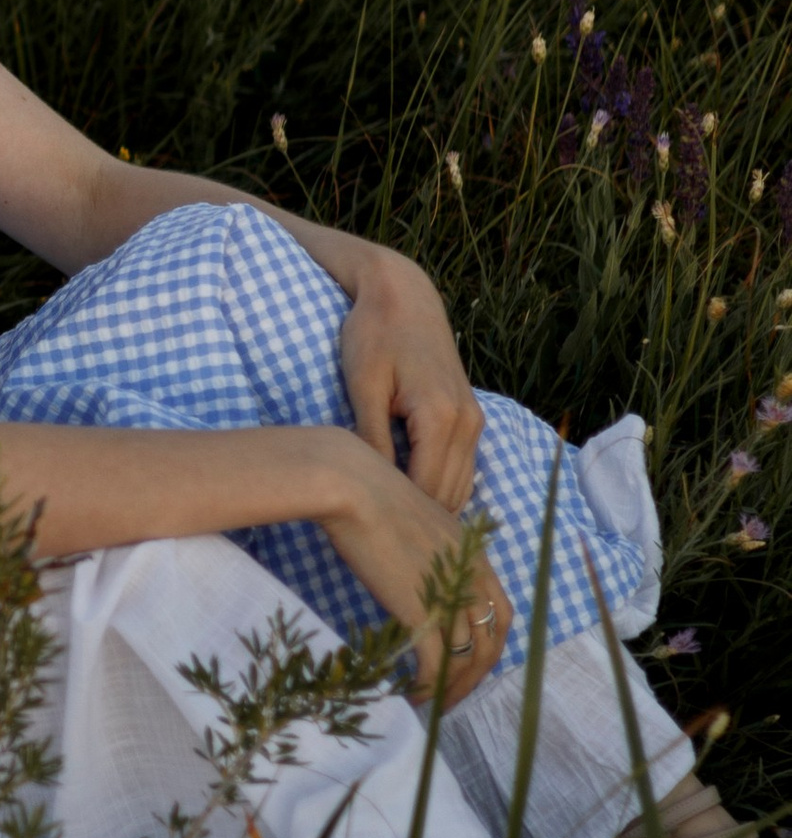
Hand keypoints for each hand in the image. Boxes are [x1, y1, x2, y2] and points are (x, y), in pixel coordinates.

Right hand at [317, 437, 509, 710]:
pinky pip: (438, 665)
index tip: (466, 662)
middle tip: (451, 695)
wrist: (352, 487)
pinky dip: (430, 688)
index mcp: (472, 555)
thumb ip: (422, 551)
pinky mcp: (425, 612)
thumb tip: (406, 570)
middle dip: (474, 676)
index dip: (488, 643)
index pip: (500, 612)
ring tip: (433, 707)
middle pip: (492, 642)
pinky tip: (413, 697)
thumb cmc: (367, 493)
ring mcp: (452, 595)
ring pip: (468, 659)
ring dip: (453, 689)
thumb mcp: (411, 521)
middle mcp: (473, 577)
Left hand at [339, 252, 482, 513]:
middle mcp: (467, 423)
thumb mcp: (363, 387)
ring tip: (394, 525)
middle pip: (449, 496)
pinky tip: (408, 496)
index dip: (402, 517)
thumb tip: (374, 489)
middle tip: (381, 543)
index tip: (372, 538)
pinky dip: (440, 486)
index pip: (427, 490)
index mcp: (441, 417)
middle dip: (420, 520)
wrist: (403, 295)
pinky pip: (461, 467)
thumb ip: (373, 440)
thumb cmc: (373, 335)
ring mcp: (474, 420)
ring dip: (432, 506)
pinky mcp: (470, 416)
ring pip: (460, 486)